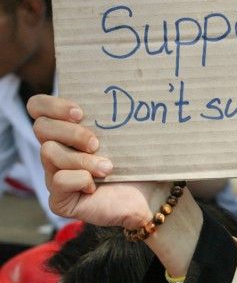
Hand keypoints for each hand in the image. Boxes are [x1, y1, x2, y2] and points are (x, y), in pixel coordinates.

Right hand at [29, 94, 201, 275]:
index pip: (38, 107)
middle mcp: (57, 151)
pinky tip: (96, 186)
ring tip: (108, 168)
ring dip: (82, 159)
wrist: (152, 197)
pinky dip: (80, 180)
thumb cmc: (141, 162)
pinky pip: (58, 181)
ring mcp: (55, 175)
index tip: (81, 112)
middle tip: (97, 143)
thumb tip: (127, 82)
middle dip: (71, 132)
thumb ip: (118, 114)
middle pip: (41, 128)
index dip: (52, 105)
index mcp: (68, 130)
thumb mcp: (130, 134)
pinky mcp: (61, 199)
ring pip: (50, 153)